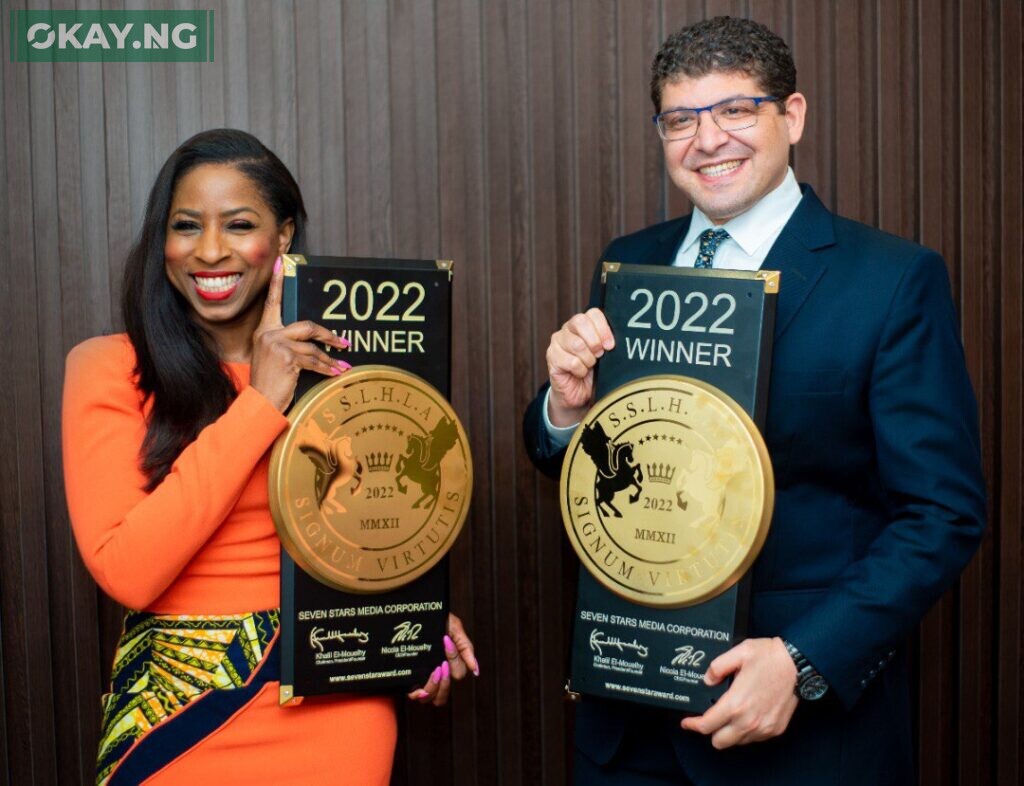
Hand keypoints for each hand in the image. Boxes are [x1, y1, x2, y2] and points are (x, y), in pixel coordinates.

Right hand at [250, 256, 349, 410]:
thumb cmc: (269, 383)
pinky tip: (336, 374)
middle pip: (307, 326)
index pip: (272, 302)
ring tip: (341, 368)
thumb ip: (286, 345)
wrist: (260, 403)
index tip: (283, 263)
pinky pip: (313, 361)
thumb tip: (313, 343)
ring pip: (313, 348)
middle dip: (328, 335)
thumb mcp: (273, 359)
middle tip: (344, 342)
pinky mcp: (286, 357)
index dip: (279, 283)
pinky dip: (327, 368)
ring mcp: (276, 344)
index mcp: (264, 331)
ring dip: (330, 360)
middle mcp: (268, 334)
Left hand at [407, 613, 478, 706]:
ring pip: (432, 698)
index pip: (458, 675)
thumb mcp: (454, 628)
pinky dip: (417, 693)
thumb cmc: (437, 618)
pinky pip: (415, 695)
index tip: (446, 643)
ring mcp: (423, 676)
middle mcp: (437, 673)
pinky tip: (417, 684)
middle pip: (444, 695)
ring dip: (434, 688)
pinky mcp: (410, 677)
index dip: (454, 661)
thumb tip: (475, 670)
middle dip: (445, 682)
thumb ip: (466, 648)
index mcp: (450, 662)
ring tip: (432, 672)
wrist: (417, 611)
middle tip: (440, 665)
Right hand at [545, 307, 614, 425]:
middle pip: (580, 322)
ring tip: (589, 366)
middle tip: (599, 355)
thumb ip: (609, 343)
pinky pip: (571, 361)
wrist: (579, 394)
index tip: (610, 346)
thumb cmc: (594, 373)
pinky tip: (579, 373)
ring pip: (577, 344)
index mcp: (583, 324)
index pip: (593, 313)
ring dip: (588, 359)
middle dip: (595, 342)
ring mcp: (557, 342)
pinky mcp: (552, 356)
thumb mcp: (606, 355)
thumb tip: (621, 337)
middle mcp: (568, 329)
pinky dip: (580, 370)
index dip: (604, 329)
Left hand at [680, 637, 797, 748]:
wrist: (799, 665)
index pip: (707, 726)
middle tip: (710, 718)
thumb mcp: (738, 652)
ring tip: (731, 714)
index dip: (692, 725)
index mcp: (735, 704)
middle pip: (719, 742)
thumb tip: (707, 680)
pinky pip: (754, 738)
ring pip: (737, 742)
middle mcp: (749, 721)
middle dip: (711, 732)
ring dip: (730, 732)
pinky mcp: (775, 729)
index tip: (687, 722)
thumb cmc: (770, 657)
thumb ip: (717, 667)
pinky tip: (747, 715)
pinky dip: (746, 731)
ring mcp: (763, 728)